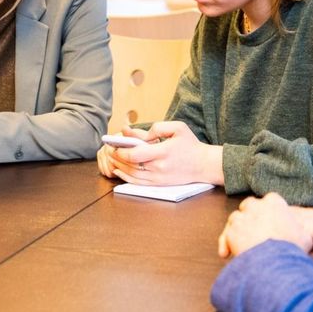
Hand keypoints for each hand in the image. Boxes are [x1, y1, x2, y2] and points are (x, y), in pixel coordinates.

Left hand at [103, 122, 222, 185]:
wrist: (204, 165)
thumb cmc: (190, 144)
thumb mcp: (177, 128)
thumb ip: (157, 127)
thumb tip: (138, 132)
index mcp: (164, 152)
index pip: (136, 154)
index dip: (122, 150)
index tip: (115, 144)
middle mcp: (160, 167)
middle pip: (131, 164)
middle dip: (117, 157)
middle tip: (108, 149)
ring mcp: (159, 178)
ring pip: (132, 175)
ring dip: (119, 167)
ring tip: (111, 158)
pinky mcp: (159, 184)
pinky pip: (138, 183)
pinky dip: (126, 177)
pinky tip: (119, 171)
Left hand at [217, 193, 312, 258]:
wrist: (275, 260)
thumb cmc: (293, 248)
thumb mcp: (303, 236)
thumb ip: (296, 229)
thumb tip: (298, 235)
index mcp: (274, 202)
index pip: (270, 200)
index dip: (269, 211)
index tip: (270, 219)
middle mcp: (255, 206)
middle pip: (249, 205)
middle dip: (251, 215)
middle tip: (255, 229)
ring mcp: (241, 218)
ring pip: (235, 219)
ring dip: (239, 228)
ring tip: (244, 242)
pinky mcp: (231, 231)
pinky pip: (226, 236)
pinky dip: (226, 243)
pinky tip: (228, 253)